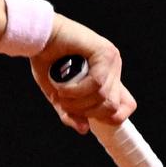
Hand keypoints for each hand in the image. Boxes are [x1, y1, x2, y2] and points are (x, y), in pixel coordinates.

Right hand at [30, 16, 135, 133]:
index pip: (127, 105)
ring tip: (61, 93)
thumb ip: (70, 112)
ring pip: (103, 96)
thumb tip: (83, 129)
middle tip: (65, 103)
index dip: (112, 117)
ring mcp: (111, 60)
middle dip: (86, 111)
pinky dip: (77, 90)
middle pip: (112, 106)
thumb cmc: (47, 62)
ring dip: (78, 101)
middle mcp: (112, 69)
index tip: (87, 117)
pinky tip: (63, 88)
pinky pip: (97, 83)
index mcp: (107, 79)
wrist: (38, 38)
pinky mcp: (104, 52)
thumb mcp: (58, 96)